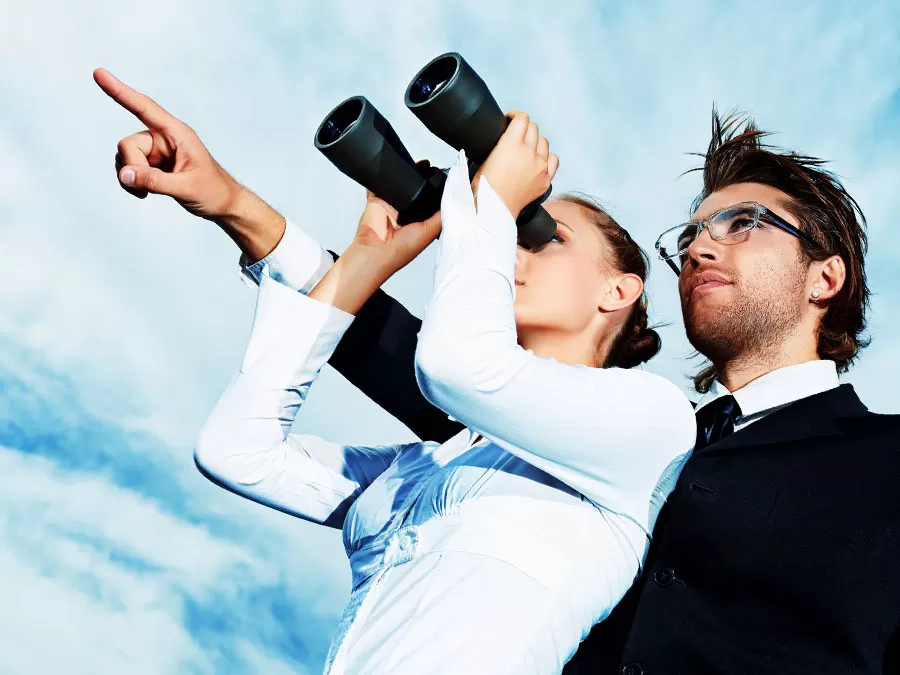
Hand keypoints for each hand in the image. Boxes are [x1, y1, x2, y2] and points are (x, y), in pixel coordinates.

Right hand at [94, 67, 240, 219]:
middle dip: (132, 167)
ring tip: (149, 193)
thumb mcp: (186, 188)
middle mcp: (163, 137)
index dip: (121, 91)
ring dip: (130, 177)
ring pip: (124, 157)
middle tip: (147, 188)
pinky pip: (127, 168)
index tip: (98, 73)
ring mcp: (155, 150)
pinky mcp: (151, 163)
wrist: (222, 205)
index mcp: (177, 132)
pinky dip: (130, 182)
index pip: (144, 108)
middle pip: (127, 144)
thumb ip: (155, 181)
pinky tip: (144, 193)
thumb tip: (125, 174)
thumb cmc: (212, 191)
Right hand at [308, 176, 440, 314]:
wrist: (375, 249)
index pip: (435, 203)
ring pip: (404, 184)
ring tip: (421, 165)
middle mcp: (408, 214)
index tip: (452, 182)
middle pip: (420, 190)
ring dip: (410, 175)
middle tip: (437, 170)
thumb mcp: (430, 231)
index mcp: (422, 223)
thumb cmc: (400, 250)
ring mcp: (393, 205)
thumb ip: (443, 216)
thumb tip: (456, 201)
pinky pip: (383, 183)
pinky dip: (387, 176)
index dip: (442, 193)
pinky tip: (396, 171)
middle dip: (427, 180)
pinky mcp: (379, 199)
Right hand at [474, 111, 558, 217]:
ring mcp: (540, 166)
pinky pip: (554, 160)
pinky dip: (547, 157)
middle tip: (515, 135)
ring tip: (527, 149)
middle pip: (534, 129)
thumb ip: (498, 143)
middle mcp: (530, 152)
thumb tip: (503, 139)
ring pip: (544, 142)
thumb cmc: (484, 188)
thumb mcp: (484, 157)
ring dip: (536, 142)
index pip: (522, 118)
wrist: (493, 209)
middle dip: (524, 129)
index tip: (510, 120)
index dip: (515, 116)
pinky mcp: (545, 179)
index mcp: (512, 143)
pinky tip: (539, 160)